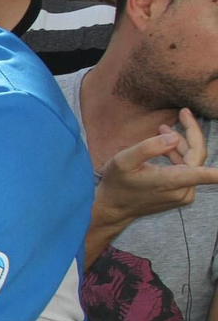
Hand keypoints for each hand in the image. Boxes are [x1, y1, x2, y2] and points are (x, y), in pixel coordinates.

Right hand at [96, 111, 217, 227]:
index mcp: (171, 181)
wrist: (114, 208)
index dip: (217, 172)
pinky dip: (178, 157)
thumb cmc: (116, 182)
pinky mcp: (182, 196)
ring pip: (192, 163)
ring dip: (181, 144)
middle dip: (190, 133)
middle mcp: (183, 191)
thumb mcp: (123, 161)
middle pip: (197, 157)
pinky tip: (165, 148)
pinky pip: (188, 171)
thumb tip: (174, 137)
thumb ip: (148, 147)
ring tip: (162, 128)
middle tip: (183, 112)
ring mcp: (184, 196)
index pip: (202, 173)